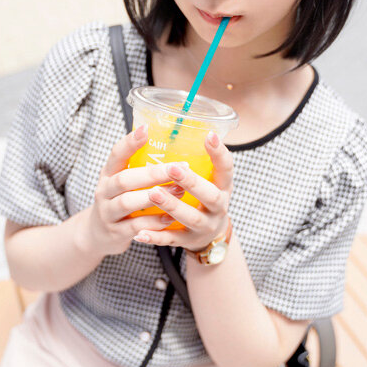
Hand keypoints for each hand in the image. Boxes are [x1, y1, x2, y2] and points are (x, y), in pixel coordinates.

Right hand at [87, 124, 188, 255]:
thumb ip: (139, 168)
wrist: (97, 234)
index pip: (116, 154)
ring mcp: (108, 212)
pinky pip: (135, 226)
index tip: (147, 129)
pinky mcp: (115, 232)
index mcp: (108, 174)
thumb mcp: (121, 182)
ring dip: (155, 197)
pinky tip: (170, 217)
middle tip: (179, 167)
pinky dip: (153, 222)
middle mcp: (104, 191)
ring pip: (127, 202)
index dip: (130, 142)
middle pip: (124, 179)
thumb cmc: (118, 201)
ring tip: (179, 191)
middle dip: (153, 173)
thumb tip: (173, 145)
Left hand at [133, 131, 232, 252]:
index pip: (227, 169)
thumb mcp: (209, 179)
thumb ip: (198, 159)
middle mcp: (218, 207)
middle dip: (192, 182)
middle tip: (173, 168)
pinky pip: (171, 240)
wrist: (207, 237)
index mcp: (223, 187)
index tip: (209, 135)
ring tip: (152, 193)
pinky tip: (139, 232)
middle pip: (210, 196)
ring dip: (171, 205)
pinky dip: (154, 237)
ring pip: (190, 218)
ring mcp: (204, 226)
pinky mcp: (187, 241)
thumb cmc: (203, 198)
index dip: (220, 153)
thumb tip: (177, 125)